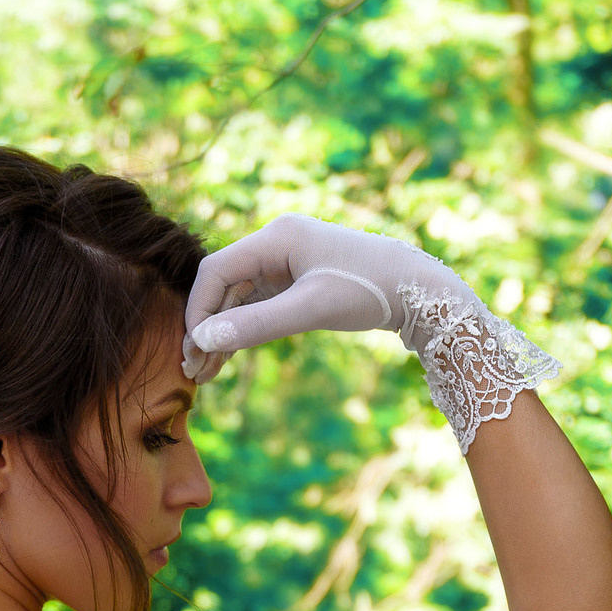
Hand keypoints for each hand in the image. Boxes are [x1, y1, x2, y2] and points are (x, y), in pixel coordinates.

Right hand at [179, 214, 473, 380]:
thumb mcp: (312, 310)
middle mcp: (276, 242)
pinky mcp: (296, 280)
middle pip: (223, 285)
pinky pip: (257, 304)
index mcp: (277, 236)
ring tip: (205, 374)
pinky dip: (242, 330)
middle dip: (206, 327)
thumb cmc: (369, 292)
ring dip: (221, 333)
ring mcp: (286, 261)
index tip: (192, 350)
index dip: (198, 311)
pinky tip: (226, 360)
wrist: (418, 291)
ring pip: (237, 298)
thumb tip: (204, 340)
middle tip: (193, 370)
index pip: (216, 271)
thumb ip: (257, 325)